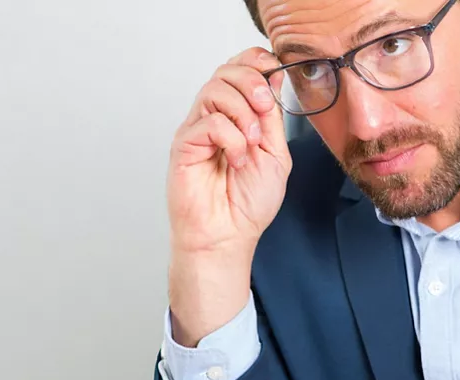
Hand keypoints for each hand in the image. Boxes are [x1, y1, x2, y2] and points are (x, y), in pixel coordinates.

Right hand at [166, 48, 291, 345]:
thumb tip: (274, 78)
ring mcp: (197, 130)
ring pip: (214, 89)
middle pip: (225, 70)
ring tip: (252, 141)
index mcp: (237, 115)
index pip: (240, 69)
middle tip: (264, 108)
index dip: (256, 63)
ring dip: (243, 111)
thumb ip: (273, 117)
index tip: (274, 76)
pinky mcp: (184, 145)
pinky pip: (208, 122)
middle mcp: (214, 118)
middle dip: (251, 82)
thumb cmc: (247, 204)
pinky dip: (231, 138)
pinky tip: (235, 160)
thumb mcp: (275, 153)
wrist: (227, 237)